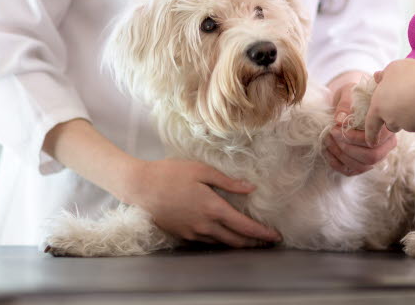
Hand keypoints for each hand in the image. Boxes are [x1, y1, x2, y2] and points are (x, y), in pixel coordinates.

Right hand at [124, 159, 281, 247]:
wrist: (140, 186)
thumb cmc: (170, 173)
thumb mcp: (201, 170)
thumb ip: (227, 181)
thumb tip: (250, 188)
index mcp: (213, 207)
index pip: (244, 226)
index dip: (262, 233)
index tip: (275, 236)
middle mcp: (205, 225)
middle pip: (235, 240)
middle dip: (253, 243)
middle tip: (266, 241)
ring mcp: (192, 232)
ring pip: (221, 243)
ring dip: (237, 243)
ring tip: (248, 240)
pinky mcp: (182, 235)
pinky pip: (205, 241)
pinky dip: (218, 240)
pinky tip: (222, 235)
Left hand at [324, 82, 396, 175]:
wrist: (347, 104)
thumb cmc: (352, 98)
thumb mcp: (348, 93)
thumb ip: (346, 104)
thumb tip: (340, 119)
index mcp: (387, 127)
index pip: (376, 139)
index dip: (355, 137)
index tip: (336, 128)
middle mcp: (386, 144)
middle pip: (372, 157)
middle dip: (347, 148)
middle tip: (331, 134)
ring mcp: (376, 156)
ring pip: (361, 166)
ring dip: (340, 155)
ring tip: (327, 140)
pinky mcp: (362, 164)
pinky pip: (351, 171)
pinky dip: (336, 163)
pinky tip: (326, 150)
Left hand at [364, 59, 414, 145]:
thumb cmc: (411, 75)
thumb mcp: (393, 68)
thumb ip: (383, 75)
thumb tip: (378, 77)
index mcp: (379, 106)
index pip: (371, 124)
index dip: (370, 134)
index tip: (370, 143)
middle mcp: (392, 120)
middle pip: (390, 124)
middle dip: (394, 118)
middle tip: (403, 102)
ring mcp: (409, 126)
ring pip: (407, 124)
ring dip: (410, 116)